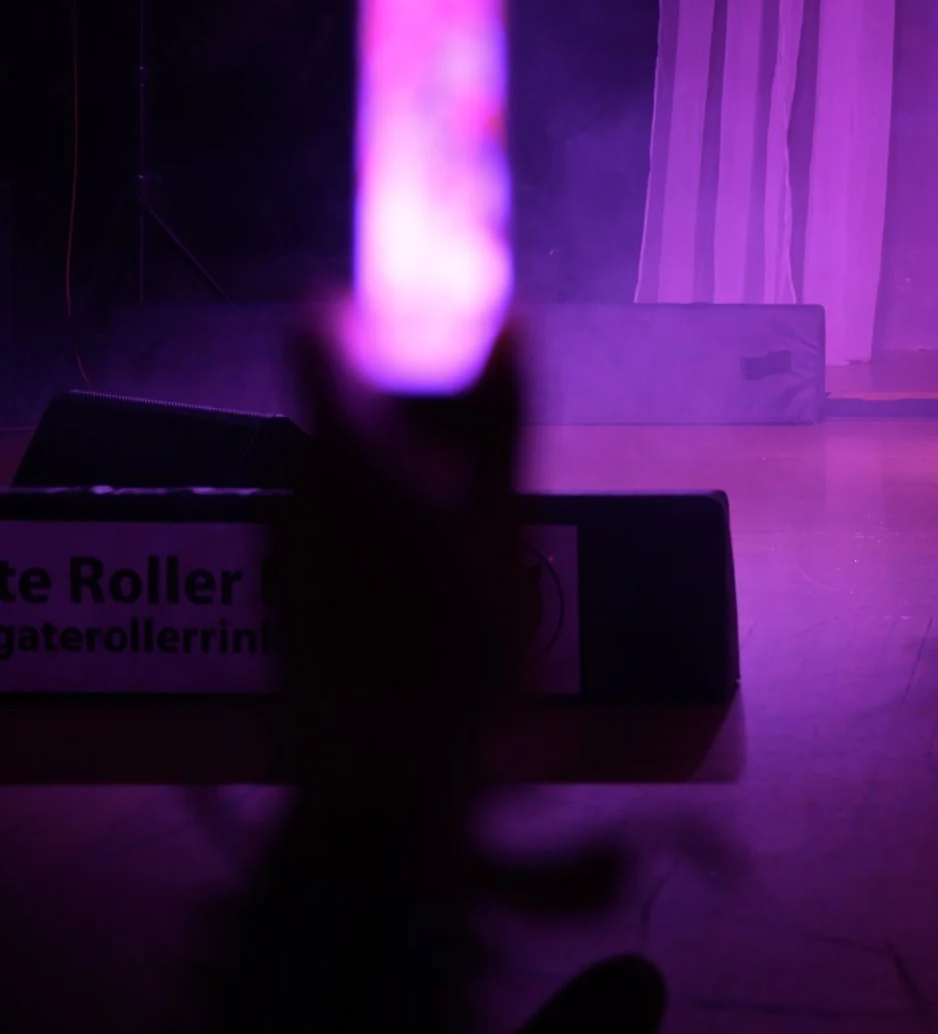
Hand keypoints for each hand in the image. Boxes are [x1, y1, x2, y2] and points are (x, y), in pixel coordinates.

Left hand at [279, 316, 529, 740]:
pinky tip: (430, 573)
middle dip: (408, 400)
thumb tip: (508, 316)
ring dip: (399, 463)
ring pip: (340, 464)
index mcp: (347, 452)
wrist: (388, 774)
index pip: (318, 332)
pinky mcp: (287, 591)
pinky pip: (332, 520)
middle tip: (483, 434)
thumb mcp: (501, 515)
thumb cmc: (459, 641)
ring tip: (469, 518)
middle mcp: (297, 484)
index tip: (426, 313)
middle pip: (342, 401)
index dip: (367, 307)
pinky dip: (379, 519)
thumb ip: (499, 411)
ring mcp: (285, 542)